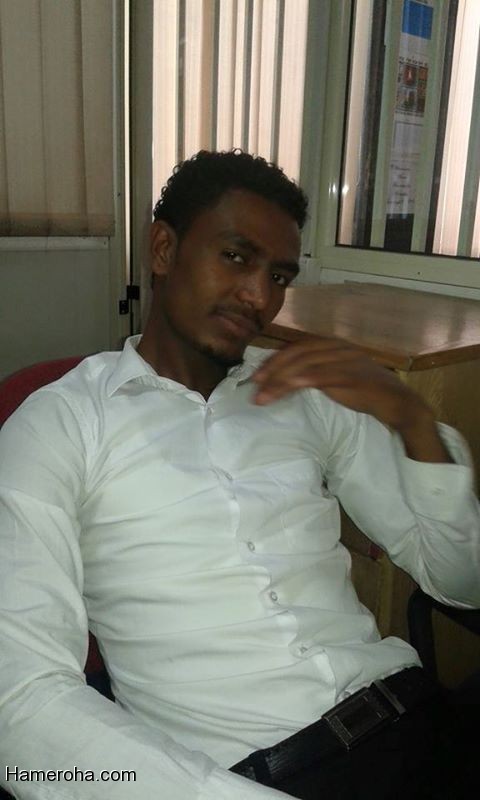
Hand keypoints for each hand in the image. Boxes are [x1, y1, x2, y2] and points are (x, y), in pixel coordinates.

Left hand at [252, 338, 450, 462]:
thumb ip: (317, 374)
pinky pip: (321, 376)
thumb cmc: (366, 392)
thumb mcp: (337, 378)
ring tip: (263, 396)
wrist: (398, 403)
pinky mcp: (352, 376)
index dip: (275, 361)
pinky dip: (301, 381)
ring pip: (305, 366)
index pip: (298, 348)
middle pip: (297, 354)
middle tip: (254, 386)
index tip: (257, 376)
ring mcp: (346, 360)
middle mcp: (339, 348)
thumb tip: (287, 381)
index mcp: (334, 345)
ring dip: (280, 381)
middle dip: (272, 370)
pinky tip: (286, 389)